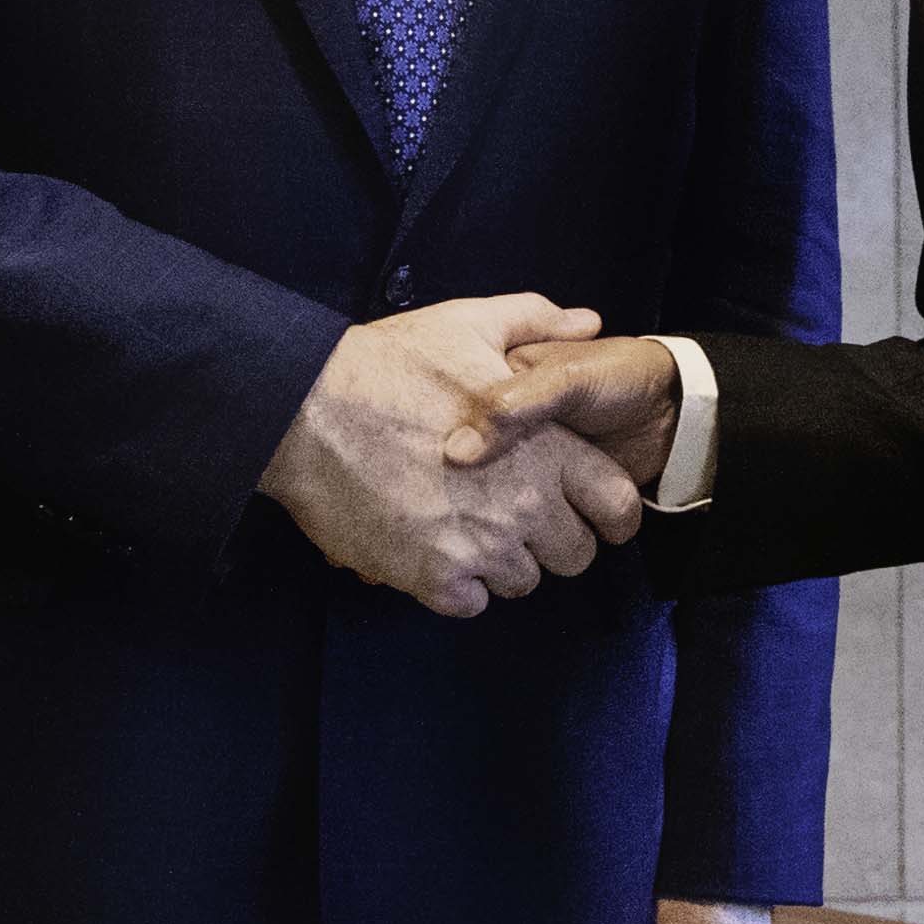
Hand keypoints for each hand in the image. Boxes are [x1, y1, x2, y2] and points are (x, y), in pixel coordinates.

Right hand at [257, 294, 645, 616]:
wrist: (305, 413)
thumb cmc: (388, 366)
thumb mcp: (468, 324)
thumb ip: (537, 321)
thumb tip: (588, 320)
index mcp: (546, 449)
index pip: (617, 507)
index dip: (608, 513)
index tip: (587, 512)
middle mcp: (524, 505)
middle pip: (574, 556)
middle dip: (552, 542)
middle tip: (515, 518)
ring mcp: (480, 547)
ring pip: (521, 582)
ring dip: (501, 562)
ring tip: (466, 527)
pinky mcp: (433, 578)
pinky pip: (470, 604)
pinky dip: (456, 585)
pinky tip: (434, 550)